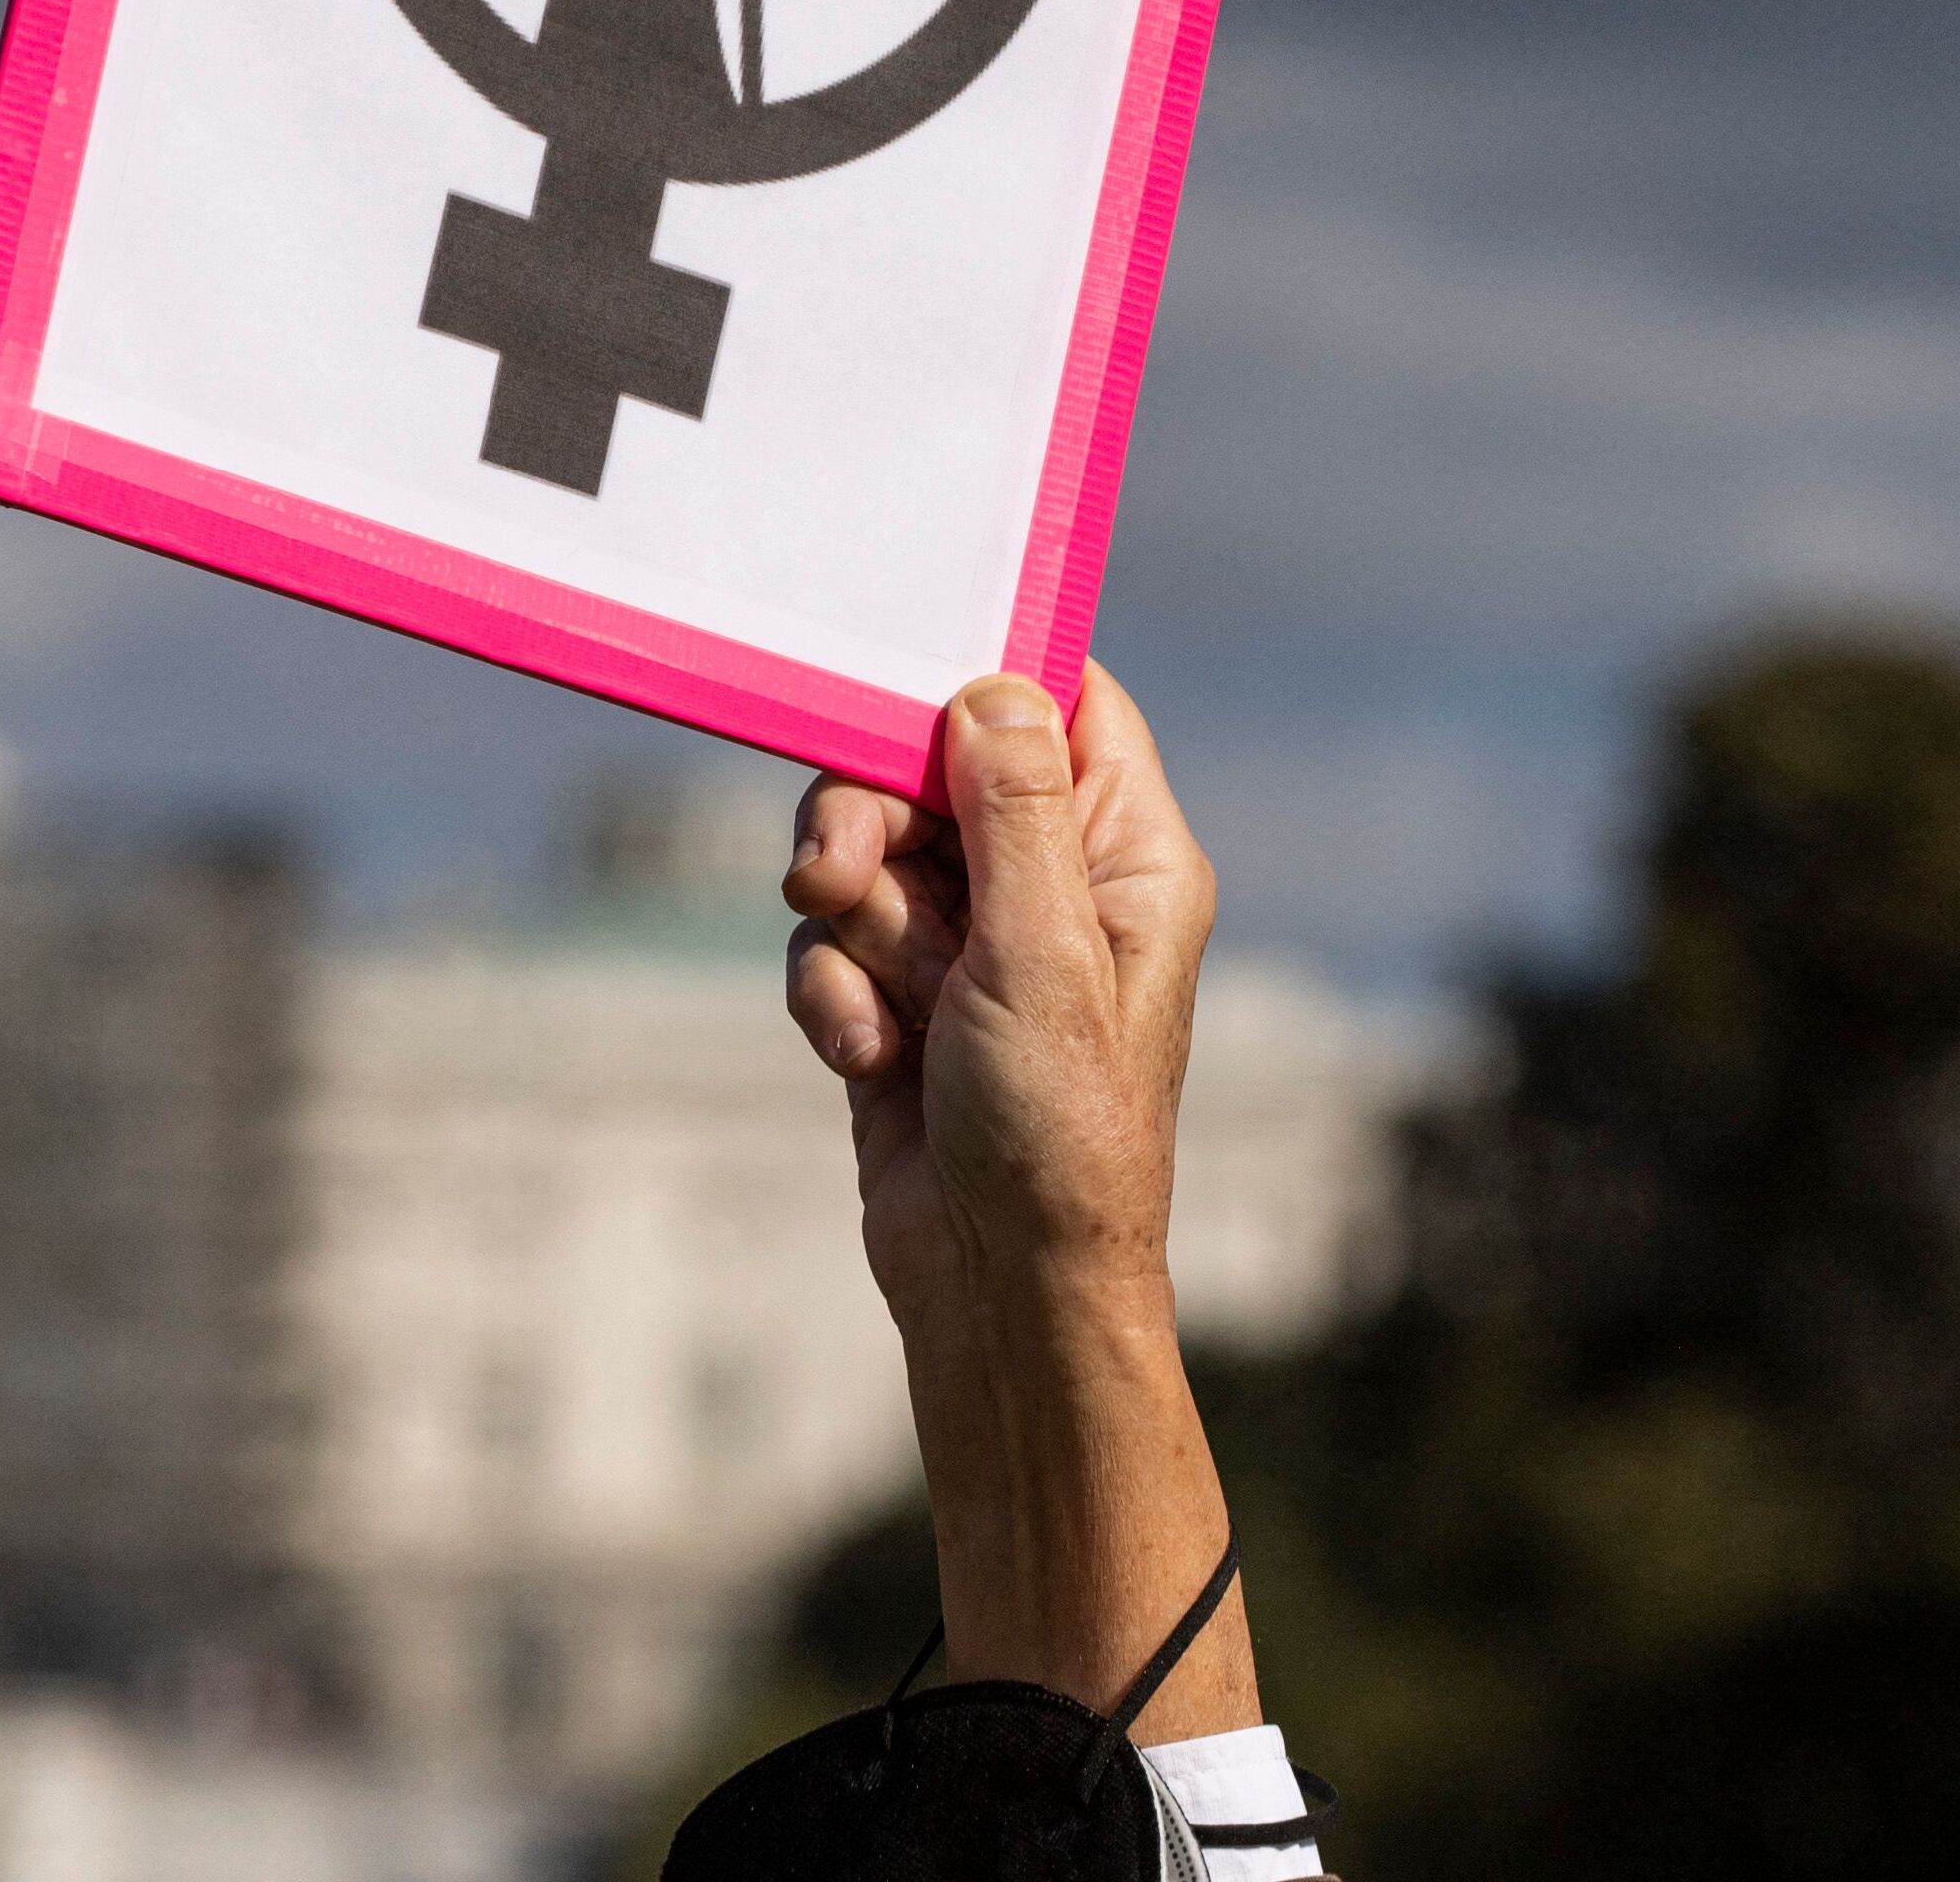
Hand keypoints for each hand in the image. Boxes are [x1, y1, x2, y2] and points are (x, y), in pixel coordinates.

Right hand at [778, 666, 1255, 1729]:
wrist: (1003, 1289)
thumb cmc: (1060, 1133)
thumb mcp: (1044, 955)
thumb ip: (1013, 809)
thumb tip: (987, 685)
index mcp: (1127, 859)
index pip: (1062, 704)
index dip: (977, 674)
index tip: (890, 670)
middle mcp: (1053, 886)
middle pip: (927, 766)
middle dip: (867, 819)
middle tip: (836, 870)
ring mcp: (973, 943)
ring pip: (864, 851)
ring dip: (847, 919)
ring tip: (873, 997)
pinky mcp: (902, 996)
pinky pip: (832, 940)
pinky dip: (833, 991)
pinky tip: (866, 1058)